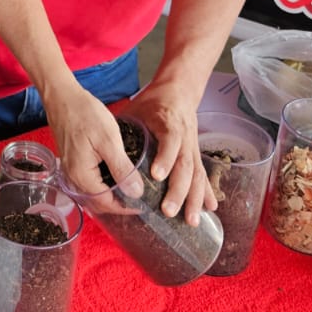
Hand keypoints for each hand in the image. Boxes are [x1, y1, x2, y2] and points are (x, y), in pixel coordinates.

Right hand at [39, 78, 141, 208]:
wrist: (63, 96)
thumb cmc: (84, 113)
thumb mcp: (109, 140)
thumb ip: (122, 169)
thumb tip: (135, 192)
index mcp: (82, 175)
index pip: (106, 204)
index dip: (126, 207)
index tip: (143, 204)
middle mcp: (72, 177)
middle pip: (98, 202)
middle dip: (118, 204)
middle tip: (138, 199)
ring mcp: (70, 169)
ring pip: (92, 193)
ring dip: (110, 195)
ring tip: (129, 190)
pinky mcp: (71, 161)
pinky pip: (88, 182)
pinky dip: (102, 185)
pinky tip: (114, 176)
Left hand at [126, 87, 216, 224]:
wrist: (179, 89)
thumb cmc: (153, 101)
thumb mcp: (135, 109)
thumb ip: (123, 129)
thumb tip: (102, 152)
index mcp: (168, 121)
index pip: (170, 139)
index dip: (165, 158)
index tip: (156, 176)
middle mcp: (185, 136)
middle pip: (185, 164)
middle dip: (178, 190)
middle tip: (168, 211)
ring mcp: (193, 147)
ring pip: (197, 174)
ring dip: (195, 199)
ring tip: (190, 221)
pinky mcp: (196, 154)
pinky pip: (203, 175)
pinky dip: (207, 192)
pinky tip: (210, 209)